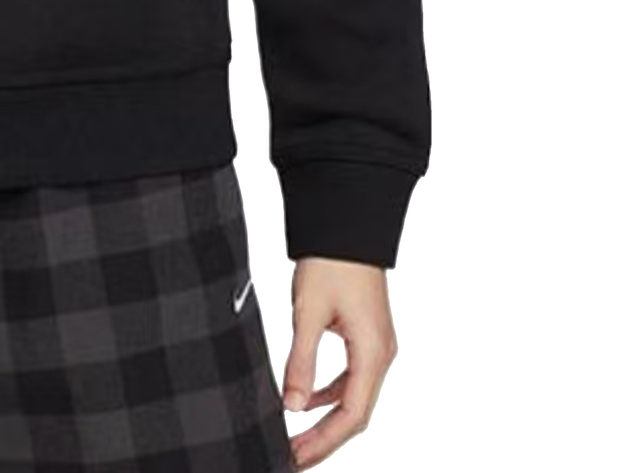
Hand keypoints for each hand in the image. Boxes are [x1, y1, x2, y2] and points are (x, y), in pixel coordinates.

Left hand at [282, 257, 397, 467]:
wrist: (347, 224)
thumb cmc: (331, 262)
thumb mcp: (309, 312)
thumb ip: (301, 361)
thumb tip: (292, 405)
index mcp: (372, 353)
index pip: (351, 415)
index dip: (324, 441)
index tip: (295, 457)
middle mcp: (381, 355)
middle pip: (356, 413)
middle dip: (325, 438)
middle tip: (292, 457)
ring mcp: (376, 346)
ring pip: (354, 397)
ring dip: (325, 418)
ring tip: (295, 436)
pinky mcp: (366, 335)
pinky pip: (350, 376)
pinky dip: (328, 392)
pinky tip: (305, 398)